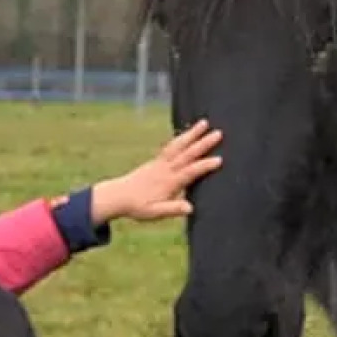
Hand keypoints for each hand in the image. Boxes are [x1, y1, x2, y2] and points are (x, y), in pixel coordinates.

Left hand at [91, 120, 223, 223]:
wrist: (117, 196)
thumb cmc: (137, 207)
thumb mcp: (154, 213)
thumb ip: (172, 209)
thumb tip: (190, 208)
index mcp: (168, 182)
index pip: (189, 172)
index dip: (204, 166)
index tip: (219, 159)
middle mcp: (166, 169)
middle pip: (187, 154)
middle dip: (203, 143)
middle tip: (218, 133)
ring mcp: (160, 162)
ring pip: (179, 145)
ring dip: (192, 134)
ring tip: (204, 122)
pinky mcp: (156, 160)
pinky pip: (171, 146)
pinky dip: (181, 137)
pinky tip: (187, 132)